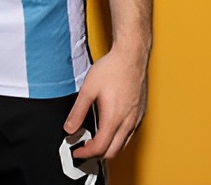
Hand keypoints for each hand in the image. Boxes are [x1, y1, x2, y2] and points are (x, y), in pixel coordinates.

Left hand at [64, 44, 148, 159]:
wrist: (131, 56)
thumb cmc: (112, 69)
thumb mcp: (88, 90)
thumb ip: (77, 112)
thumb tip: (69, 128)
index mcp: (114, 118)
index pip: (100, 147)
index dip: (86, 153)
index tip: (77, 151)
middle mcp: (128, 122)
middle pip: (113, 151)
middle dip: (97, 154)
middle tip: (84, 148)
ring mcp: (137, 118)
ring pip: (123, 144)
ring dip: (109, 147)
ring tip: (94, 139)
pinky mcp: (141, 113)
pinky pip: (130, 134)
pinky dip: (118, 138)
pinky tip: (109, 128)